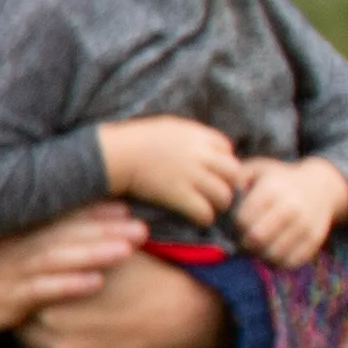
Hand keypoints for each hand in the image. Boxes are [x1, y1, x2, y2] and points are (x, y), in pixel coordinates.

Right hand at [0, 203, 148, 337]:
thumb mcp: (5, 251)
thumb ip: (39, 237)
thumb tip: (84, 228)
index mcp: (16, 231)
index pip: (58, 215)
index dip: (92, 210)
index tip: (125, 206)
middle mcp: (14, 246)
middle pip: (65, 233)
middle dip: (105, 228)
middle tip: (142, 227)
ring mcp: (10, 272)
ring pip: (57, 259)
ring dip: (94, 253)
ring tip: (128, 249)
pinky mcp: (6, 300)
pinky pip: (40, 291)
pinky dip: (67, 286)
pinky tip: (96, 283)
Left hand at [20, 254, 222, 347]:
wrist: (190, 312)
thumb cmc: (148, 275)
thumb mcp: (103, 253)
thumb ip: (64, 253)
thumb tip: (35, 250)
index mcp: (52, 310)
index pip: (22, 307)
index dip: (34, 297)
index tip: (45, 292)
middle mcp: (59, 345)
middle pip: (26, 335)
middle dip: (35, 322)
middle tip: (54, 311)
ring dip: (43, 347)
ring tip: (63, 331)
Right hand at [97, 115, 245, 224]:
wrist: (113, 155)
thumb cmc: (134, 140)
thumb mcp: (168, 128)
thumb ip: (191, 138)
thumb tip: (207, 149)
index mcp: (197, 135)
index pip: (227, 149)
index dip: (223, 162)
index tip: (214, 172)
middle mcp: (199, 154)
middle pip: (233, 172)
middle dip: (229, 185)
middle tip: (219, 195)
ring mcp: (191, 175)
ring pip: (224, 195)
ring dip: (219, 204)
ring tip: (210, 209)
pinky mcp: (179, 195)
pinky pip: (205, 211)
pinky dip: (204, 217)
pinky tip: (197, 219)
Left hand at [231, 156, 347, 269]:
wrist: (321, 187)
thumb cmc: (280, 180)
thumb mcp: (259, 169)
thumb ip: (236, 178)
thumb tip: (221, 197)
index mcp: (272, 189)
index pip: (243, 219)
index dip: (234, 227)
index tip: (237, 225)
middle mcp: (290, 207)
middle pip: (257, 238)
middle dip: (245, 243)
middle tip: (244, 240)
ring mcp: (305, 224)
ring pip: (274, 254)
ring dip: (261, 255)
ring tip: (258, 248)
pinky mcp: (315, 239)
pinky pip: (291, 262)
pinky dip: (278, 263)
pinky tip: (273, 253)